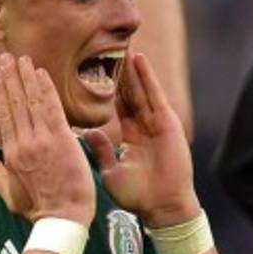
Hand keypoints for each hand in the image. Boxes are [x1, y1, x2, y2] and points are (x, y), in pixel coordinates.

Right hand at [0, 53, 94, 226]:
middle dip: (11, 77)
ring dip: (26, 77)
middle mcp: (23, 143)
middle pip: (14, 103)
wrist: (62, 218)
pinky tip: (41, 73)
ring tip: (22, 58)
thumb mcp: (11, 195)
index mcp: (10, 154)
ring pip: (30, 101)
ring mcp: (41, 140)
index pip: (4, 116)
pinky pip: (51, 108)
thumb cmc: (39, 210)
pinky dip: (45, 89)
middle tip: (7, 56)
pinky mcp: (61, 139)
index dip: (1, 93)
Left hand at [81, 53, 198, 227]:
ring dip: (132, 69)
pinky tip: (139, 60)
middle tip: (107, 50)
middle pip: (129, 94)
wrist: (162, 206)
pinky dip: (147, 77)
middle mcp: (143, 127)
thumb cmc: (138, 195)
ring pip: (140, 90)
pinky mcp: (167, 122)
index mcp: (129, 138)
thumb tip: (85, 133)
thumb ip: (102, 150)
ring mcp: (156, 123)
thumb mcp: (112, 171)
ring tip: (122, 47)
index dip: (106, 91)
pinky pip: (155, 95)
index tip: (90, 74)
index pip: (116, 108)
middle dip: (120, 74)